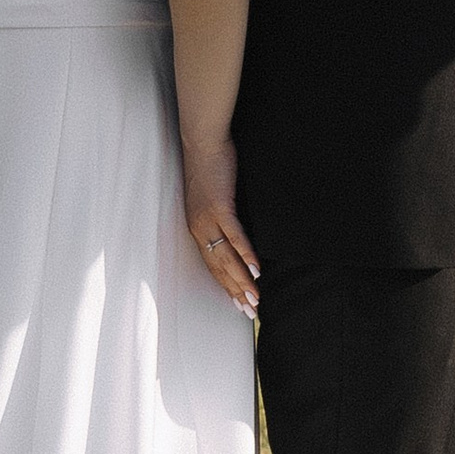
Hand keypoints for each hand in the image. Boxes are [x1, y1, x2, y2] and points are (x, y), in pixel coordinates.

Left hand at [183, 140, 259, 316]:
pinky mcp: (220, 207)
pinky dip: (246, 255)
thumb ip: (222, 216)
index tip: (239, 304)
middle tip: (251, 311)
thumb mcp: (213, 197)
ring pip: (226, 258)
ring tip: (256, 298)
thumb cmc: (210, 166)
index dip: (226, 286)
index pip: (212, 265)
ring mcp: (209, 219)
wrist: (203, 142)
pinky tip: (257, 270)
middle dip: (236, 292)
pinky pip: (235, 236)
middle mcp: (199, 228)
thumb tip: (235, 232)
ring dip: (242, 281)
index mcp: (197, 228)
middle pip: (219, 268)